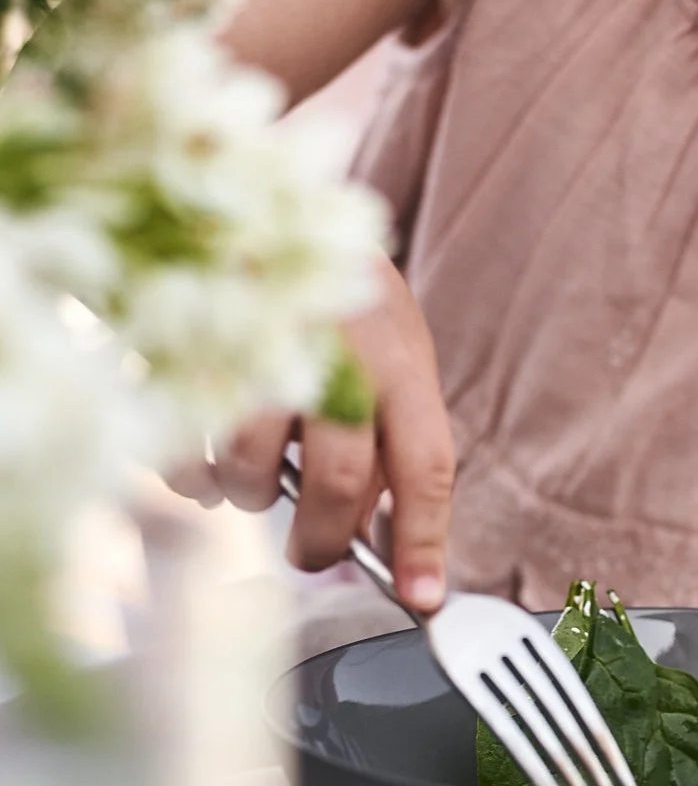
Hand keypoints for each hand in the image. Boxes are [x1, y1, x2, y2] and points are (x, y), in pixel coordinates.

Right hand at [171, 260, 453, 611]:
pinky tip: (203, 460)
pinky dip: (192, 476)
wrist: (238, 188)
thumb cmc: (320, 280)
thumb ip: (386, 425)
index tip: (422, 597)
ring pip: (256, 471)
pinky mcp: (187, 349)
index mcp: (396, 350)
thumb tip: (380, 524)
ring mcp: (257, 346)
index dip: (425, 538)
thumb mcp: (381, 340)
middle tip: (312, 552)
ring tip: (251, 477)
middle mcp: (334, 348)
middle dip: (323, 539)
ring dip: (251, 495)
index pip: (425, 462)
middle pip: (340, 480)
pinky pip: (185, 451)